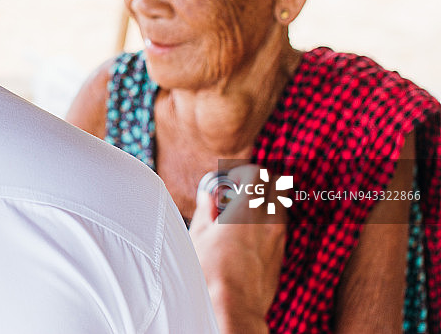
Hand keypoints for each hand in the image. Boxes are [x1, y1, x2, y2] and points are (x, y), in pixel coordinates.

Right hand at [189, 164, 286, 333]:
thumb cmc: (211, 273)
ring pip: (279, 207)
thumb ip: (206, 209)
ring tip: (241, 216)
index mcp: (247, 209)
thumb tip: (208, 196)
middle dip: (258, 183)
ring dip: (263, 203)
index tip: (230, 179)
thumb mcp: (199, 236)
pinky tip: (247, 238)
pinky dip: (266, 224)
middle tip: (238, 193)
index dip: (243, 171)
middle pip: (275, 185)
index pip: (257, 173)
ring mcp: (278, 238)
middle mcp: (268, 220)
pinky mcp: (281, 255)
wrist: (234, 307)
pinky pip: (278, 228)